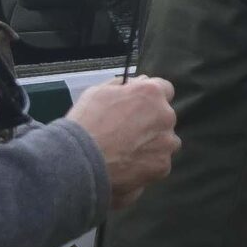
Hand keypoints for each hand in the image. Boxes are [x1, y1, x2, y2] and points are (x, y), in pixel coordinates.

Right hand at [66, 75, 179, 209]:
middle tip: (127, 132)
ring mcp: (166, 142)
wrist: (80, 160)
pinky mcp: (163, 165)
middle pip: (164, 117)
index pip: (165, 89)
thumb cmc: (87, 123)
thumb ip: (124, 85)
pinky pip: (160, 163)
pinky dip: (148, 164)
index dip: (151, 98)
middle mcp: (165, 116)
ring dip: (153, 144)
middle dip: (150, 122)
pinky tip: (128, 164)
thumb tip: (139, 82)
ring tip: (128, 151)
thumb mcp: (99, 92)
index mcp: (151, 93)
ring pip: (166, 141)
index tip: (141, 106)